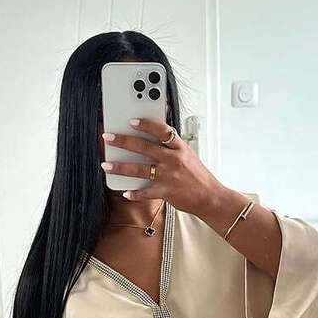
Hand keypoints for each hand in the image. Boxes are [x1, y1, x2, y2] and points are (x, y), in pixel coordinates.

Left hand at [100, 116, 227, 216]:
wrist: (210, 197)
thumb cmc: (198, 177)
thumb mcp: (188, 155)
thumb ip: (171, 148)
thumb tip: (153, 140)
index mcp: (179, 148)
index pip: (161, 130)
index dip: (145, 124)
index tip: (131, 120)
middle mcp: (173, 159)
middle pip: (144, 147)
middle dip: (123, 141)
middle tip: (108, 138)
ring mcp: (169, 176)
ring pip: (139, 169)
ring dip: (120, 167)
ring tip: (106, 165)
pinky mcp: (166, 192)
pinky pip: (146, 192)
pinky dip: (135, 194)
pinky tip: (125, 193)